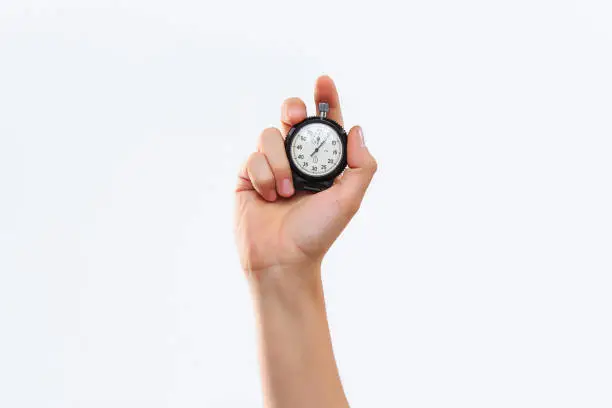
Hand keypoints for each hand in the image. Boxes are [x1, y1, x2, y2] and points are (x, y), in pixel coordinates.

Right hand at [234, 76, 376, 276]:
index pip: (325, 123)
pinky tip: (269, 198)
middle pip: (291, 116)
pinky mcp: (249, 175)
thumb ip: (361, 165)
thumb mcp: (349, 199)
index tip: (324, 81)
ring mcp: (271, 165)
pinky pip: (253, 157)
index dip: (326, 99)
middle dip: (292, 109)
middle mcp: (296, 159)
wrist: (282, 259)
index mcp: (323, 162)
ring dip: (279, 161)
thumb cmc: (317, 233)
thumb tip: (356, 128)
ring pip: (269, 136)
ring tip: (285, 191)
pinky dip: (264, 176)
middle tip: (295, 117)